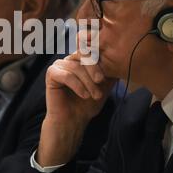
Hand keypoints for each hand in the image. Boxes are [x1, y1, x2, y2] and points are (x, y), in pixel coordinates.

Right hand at [37, 51, 115, 165]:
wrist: (73, 121)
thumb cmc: (87, 104)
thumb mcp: (103, 87)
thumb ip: (110, 74)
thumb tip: (120, 62)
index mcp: (81, 60)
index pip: (91, 52)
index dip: (100, 60)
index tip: (107, 74)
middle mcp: (69, 60)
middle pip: (83, 56)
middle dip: (94, 70)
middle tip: (101, 82)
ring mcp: (59, 66)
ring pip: (76, 67)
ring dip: (87, 82)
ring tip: (95, 95)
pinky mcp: (51, 74)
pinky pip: (66, 75)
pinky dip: (77, 85)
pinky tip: (84, 95)